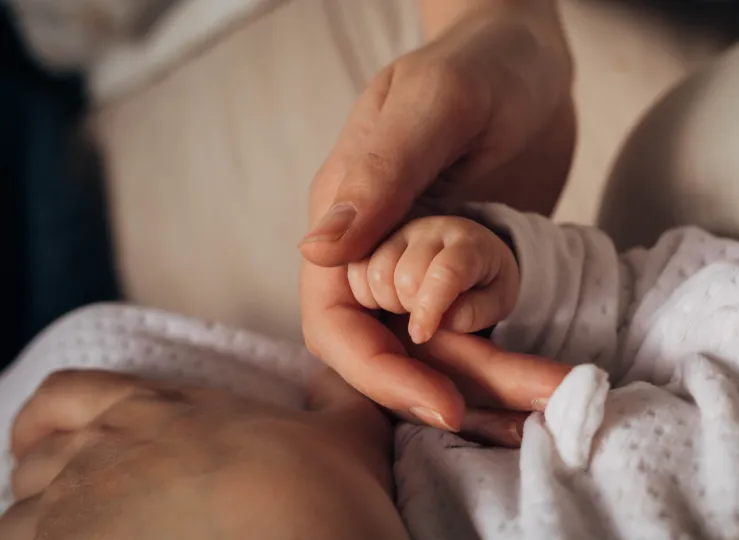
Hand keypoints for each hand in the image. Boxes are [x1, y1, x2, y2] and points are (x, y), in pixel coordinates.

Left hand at [0, 369, 407, 539]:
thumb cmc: (322, 493)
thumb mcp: (347, 431)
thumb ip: (335, 395)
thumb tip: (335, 375)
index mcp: (161, 409)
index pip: (66, 396)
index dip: (50, 419)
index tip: (54, 439)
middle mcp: (105, 451)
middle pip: (37, 458)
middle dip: (51, 478)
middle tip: (83, 504)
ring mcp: (79, 510)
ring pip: (21, 515)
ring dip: (46, 526)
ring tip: (90, 538)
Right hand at [299, 1, 574, 439]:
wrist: (535, 63)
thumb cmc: (479, 64)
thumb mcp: (433, 104)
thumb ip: (380, 174)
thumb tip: (316, 252)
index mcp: (350, 223)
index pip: (339, 325)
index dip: (382, 373)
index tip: (442, 402)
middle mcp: (382, 257)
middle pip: (399, 353)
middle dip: (456, 390)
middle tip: (527, 414)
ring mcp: (431, 272)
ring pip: (447, 353)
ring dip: (495, 386)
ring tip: (552, 401)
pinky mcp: (478, 276)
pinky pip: (486, 334)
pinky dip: (513, 364)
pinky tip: (548, 383)